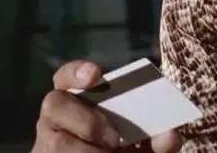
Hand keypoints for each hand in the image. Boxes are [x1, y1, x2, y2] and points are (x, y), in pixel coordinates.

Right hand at [32, 60, 183, 151]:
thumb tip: (169, 137)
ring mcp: (47, 142)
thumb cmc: (126, 150)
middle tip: (114, 139)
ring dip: (86, 152)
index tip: (96, 74)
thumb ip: (158, 139)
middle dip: (87, 121)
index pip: (66, 75)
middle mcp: (55, 117)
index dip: (77, 72)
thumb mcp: (144, 145)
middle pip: (54, 105)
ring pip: (55, 144)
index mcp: (77, 98)